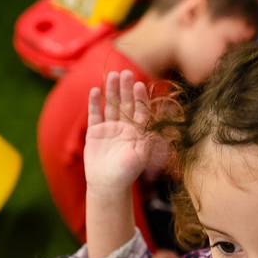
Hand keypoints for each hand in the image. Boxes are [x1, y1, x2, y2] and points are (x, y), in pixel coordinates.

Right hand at [84, 70, 166, 194]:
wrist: (107, 184)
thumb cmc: (128, 171)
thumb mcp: (142, 154)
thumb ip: (150, 139)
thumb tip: (163, 126)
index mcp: (139, 131)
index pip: (140, 110)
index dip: (140, 98)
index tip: (140, 85)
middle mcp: (126, 127)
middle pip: (125, 103)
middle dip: (126, 89)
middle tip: (125, 72)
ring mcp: (110, 128)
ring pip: (111, 105)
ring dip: (111, 91)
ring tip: (111, 76)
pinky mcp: (95, 132)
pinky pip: (95, 115)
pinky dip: (94, 103)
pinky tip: (94, 91)